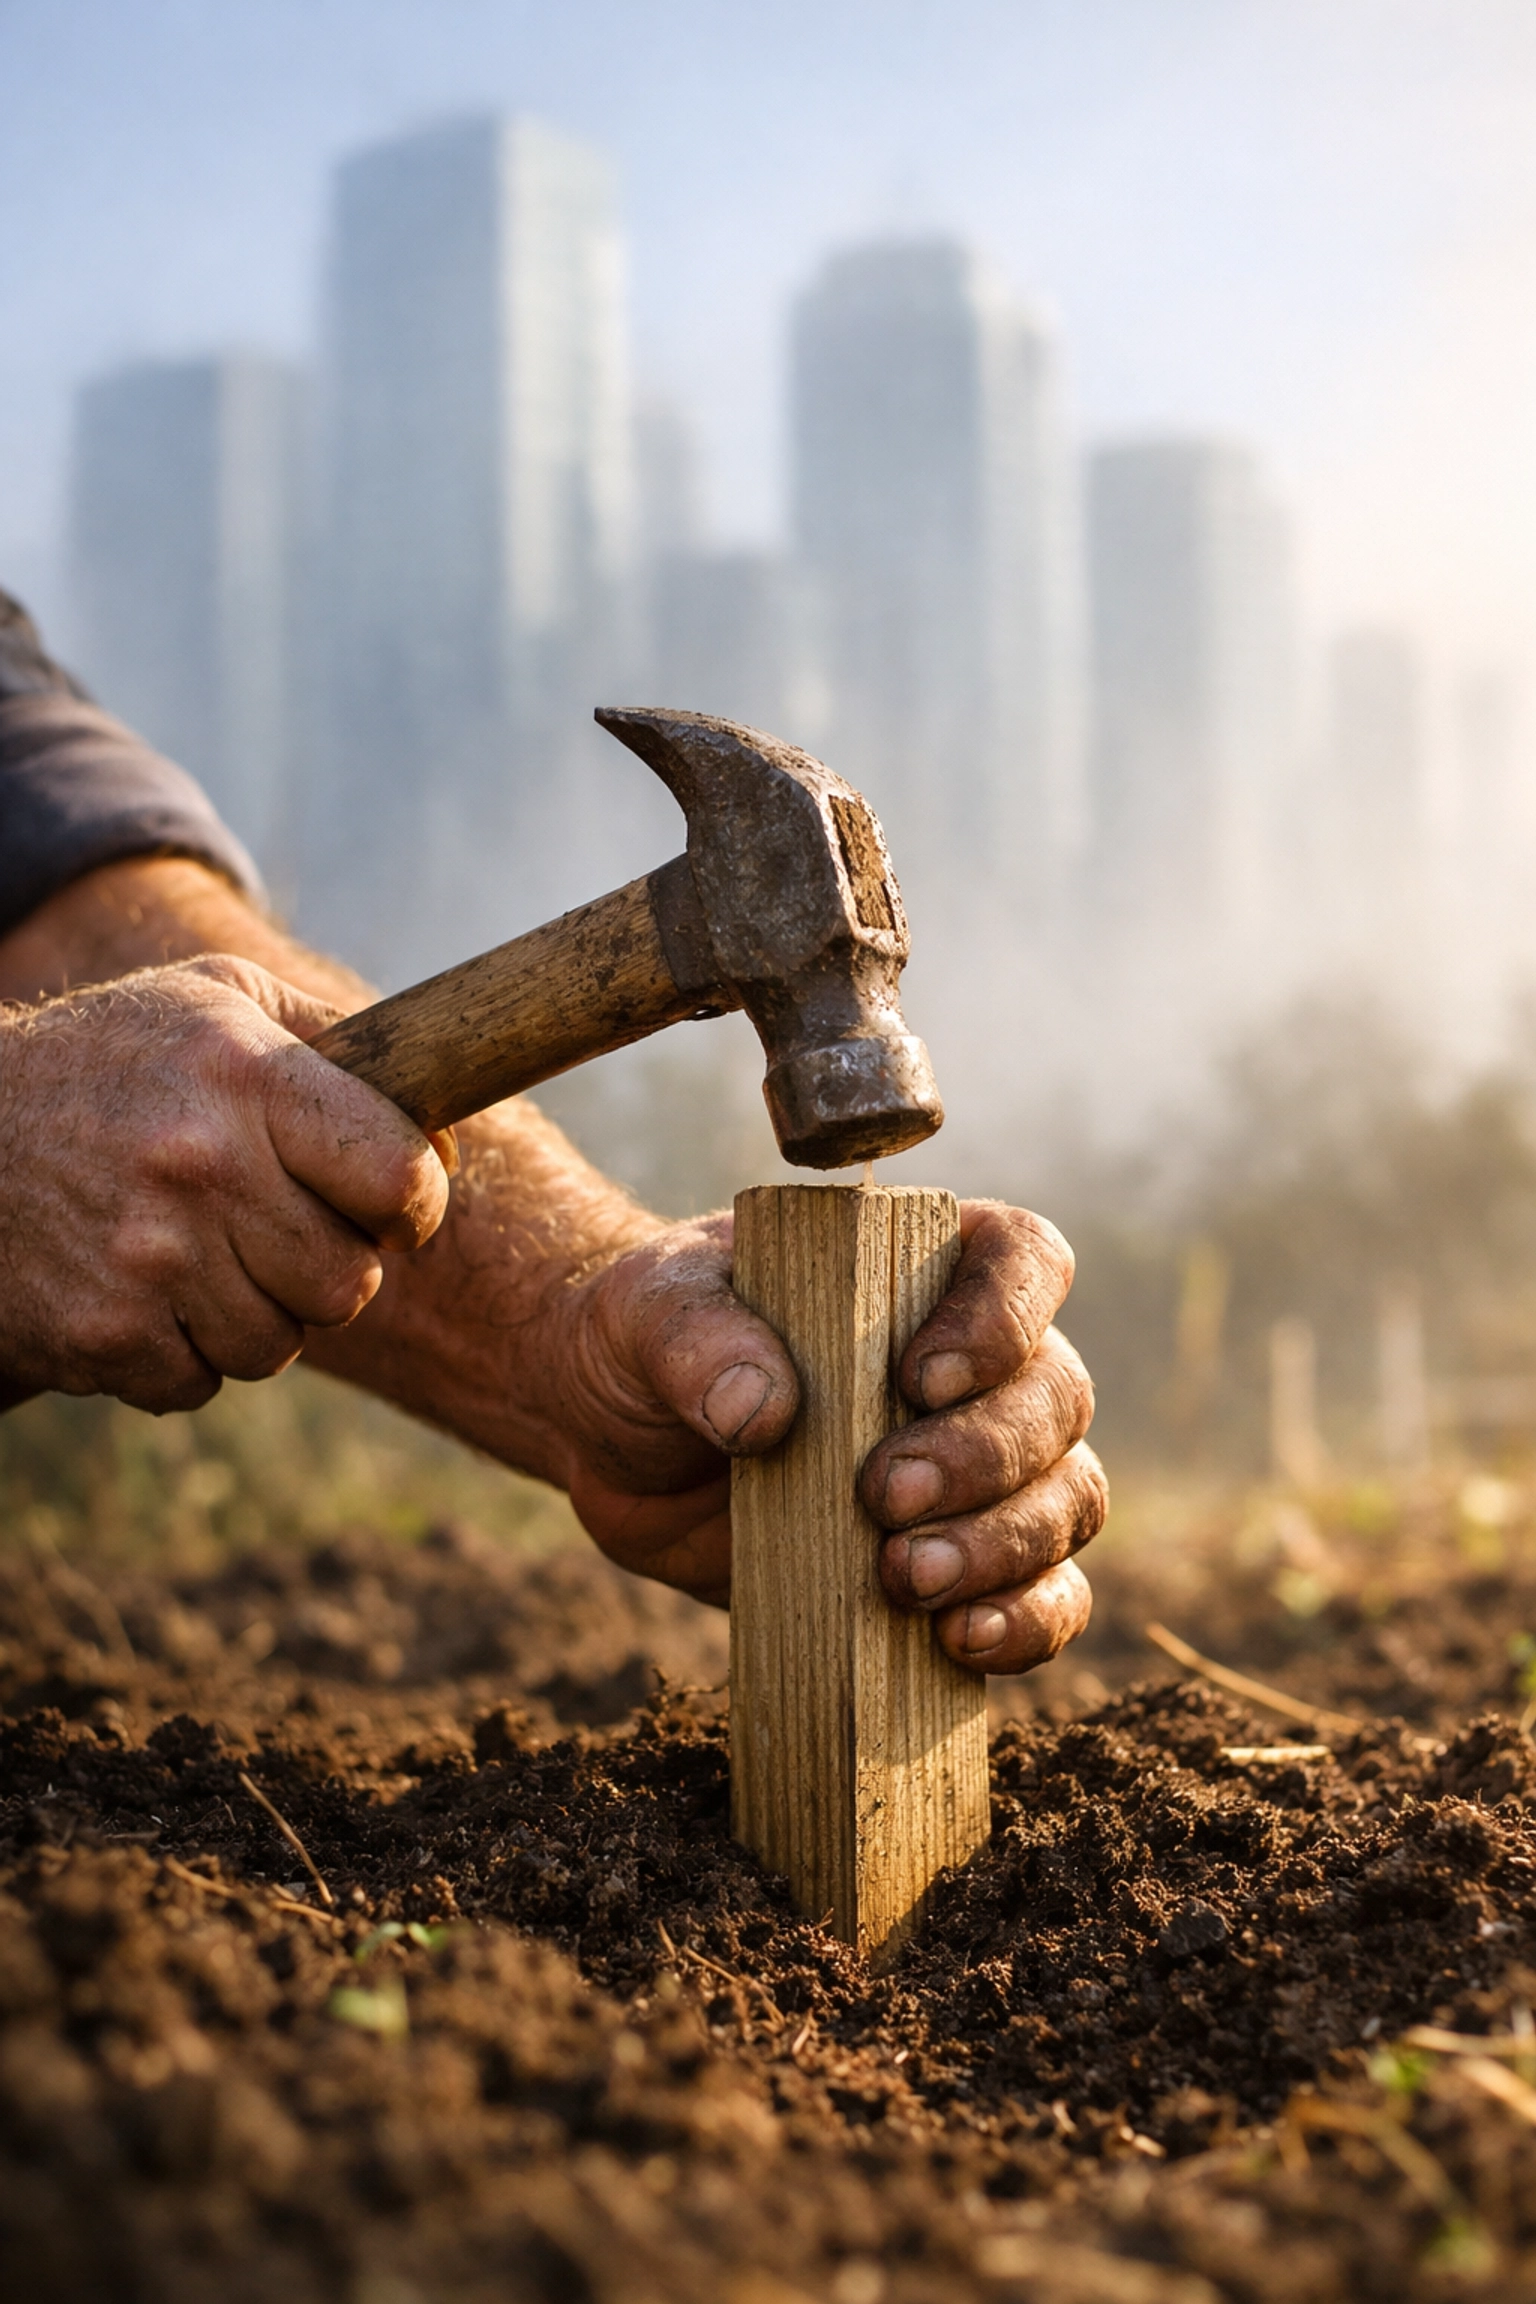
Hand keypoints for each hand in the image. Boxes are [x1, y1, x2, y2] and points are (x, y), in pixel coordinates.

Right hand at [0, 955, 448, 1410]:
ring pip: (280, 1344)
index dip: (413, 1203)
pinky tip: (145, 1291)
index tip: (390, 1205)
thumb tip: (444, 1130)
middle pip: (349, 1282)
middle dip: (327, 1265)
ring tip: (202, 1255)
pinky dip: (182, 1352)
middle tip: (278, 1231)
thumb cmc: (109, 1060)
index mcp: (244, 1076)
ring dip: (255, 1314)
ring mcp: (149, 1259)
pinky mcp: (103, 1333)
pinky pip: (201, 1382)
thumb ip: (335, 1040)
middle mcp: (200, 1166)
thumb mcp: (216, 999)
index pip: (398, 1176)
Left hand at [547, 1199, 1104, 1674]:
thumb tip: (762, 1410)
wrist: (613, 1444)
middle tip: (881, 1497)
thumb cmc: (646, 1342)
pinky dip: (1027, 1621)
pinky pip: (1045, 1594)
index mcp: (922, 1266)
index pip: (1023, 1259)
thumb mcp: (647, 1314)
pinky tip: (962, 1640)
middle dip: (983, 1457)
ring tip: (905, 1580)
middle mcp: (979, 1364)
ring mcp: (980, 1470)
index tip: (918, 1378)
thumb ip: (697, 1341)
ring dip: (1004, 1546)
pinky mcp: (959, 1564)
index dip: (1001, 1318)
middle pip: (1055, 1397)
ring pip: (1065, 1498)